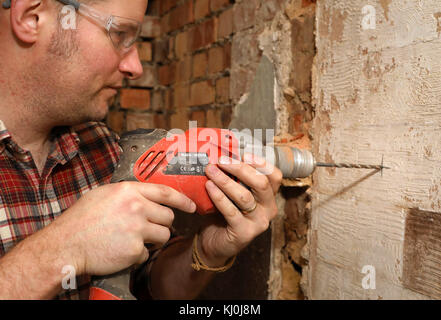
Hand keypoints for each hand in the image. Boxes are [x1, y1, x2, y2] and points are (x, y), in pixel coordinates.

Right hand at [49, 182, 195, 275]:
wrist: (66, 244)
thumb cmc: (81, 219)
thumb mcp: (104, 194)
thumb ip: (128, 193)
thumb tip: (147, 194)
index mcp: (129, 191)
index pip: (166, 192)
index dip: (183, 200)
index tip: (191, 206)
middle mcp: (136, 207)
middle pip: (168, 216)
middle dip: (162, 223)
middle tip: (148, 228)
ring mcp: (137, 229)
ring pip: (163, 235)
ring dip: (153, 239)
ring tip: (133, 239)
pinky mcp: (134, 249)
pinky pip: (147, 253)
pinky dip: (137, 254)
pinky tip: (121, 250)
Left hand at [199, 154, 282, 265]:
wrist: (215, 242)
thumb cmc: (224, 213)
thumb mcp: (232, 192)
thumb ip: (234, 177)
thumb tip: (222, 152)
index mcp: (269, 196)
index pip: (274, 176)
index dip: (261, 163)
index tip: (243, 154)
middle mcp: (269, 209)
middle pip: (261, 183)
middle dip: (240, 168)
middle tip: (221, 160)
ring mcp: (258, 222)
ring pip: (244, 196)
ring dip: (225, 181)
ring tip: (210, 170)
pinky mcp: (244, 233)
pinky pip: (231, 211)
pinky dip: (218, 197)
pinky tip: (209, 187)